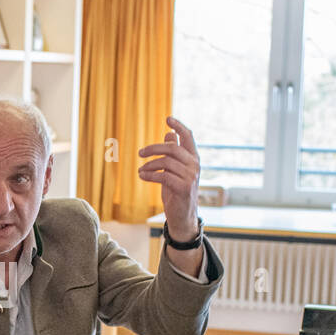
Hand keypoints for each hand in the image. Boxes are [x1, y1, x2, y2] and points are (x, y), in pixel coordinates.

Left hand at [137, 115, 199, 238]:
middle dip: (153, 148)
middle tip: (140, 153)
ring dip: (149, 165)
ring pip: (165, 162)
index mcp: (193, 158)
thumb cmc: (177, 191)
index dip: (179, 126)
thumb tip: (169, 133)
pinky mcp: (183, 187)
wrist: (183, 216)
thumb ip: (174, 153)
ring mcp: (191, 176)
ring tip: (140, 170)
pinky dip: (149, 175)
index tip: (167, 118)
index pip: (188, 136)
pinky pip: (163, 175)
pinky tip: (141, 176)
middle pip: (172, 148)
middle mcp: (194, 165)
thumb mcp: (174, 169)